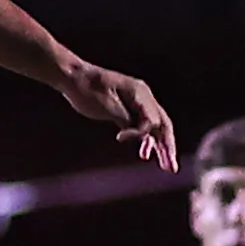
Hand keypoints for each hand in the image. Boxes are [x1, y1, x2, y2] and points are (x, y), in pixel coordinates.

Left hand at [60, 60, 177, 171]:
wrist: (72, 77)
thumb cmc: (86, 89)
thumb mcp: (105, 105)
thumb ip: (125, 118)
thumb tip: (143, 132)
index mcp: (140, 92)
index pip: (151, 119)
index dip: (140, 133)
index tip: (119, 138)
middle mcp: (143, 97)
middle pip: (162, 125)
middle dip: (167, 147)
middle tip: (171, 168)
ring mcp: (137, 103)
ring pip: (154, 127)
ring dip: (160, 147)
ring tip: (166, 167)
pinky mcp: (127, 109)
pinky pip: (142, 126)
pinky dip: (145, 140)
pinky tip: (145, 153)